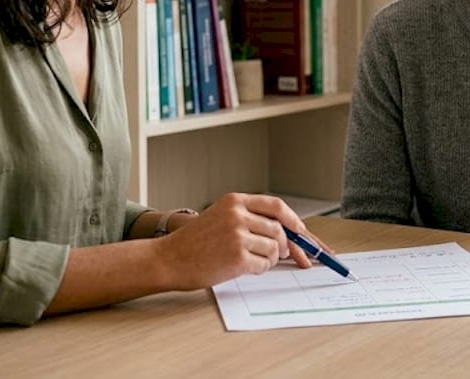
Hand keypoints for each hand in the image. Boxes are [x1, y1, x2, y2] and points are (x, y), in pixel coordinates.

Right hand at [153, 193, 311, 288]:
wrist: (169, 259)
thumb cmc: (194, 242)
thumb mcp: (220, 216)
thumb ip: (248, 218)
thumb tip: (284, 231)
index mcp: (235, 201)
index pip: (276, 206)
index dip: (293, 219)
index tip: (300, 231)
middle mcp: (237, 215)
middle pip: (279, 229)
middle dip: (284, 245)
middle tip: (281, 254)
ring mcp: (237, 236)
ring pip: (274, 248)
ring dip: (270, 259)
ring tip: (252, 260)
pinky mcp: (237, 258)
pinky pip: (264, 265)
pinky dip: (260, 269)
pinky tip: (245, 268)